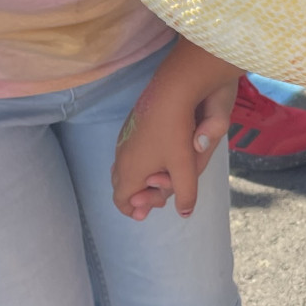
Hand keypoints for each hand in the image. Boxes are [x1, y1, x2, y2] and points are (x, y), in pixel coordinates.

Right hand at [111, 50, 238, 219]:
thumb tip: (185, 213)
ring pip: (123, 167)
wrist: (172, 91)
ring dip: (138, 178)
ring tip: (156, 179)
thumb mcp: (185, 167)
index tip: (146, 214)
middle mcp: (121, 156)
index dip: (132, 210)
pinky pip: (128, 151)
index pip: (121, 200)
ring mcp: (124, 139)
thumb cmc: (177, 132)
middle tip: (156, 198)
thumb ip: (186, 193)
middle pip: (120, 185)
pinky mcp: (131, 125)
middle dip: (136, 195)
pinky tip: (156, 157)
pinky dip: (139, 161)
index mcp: (130, 171)